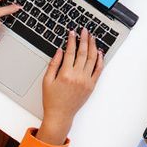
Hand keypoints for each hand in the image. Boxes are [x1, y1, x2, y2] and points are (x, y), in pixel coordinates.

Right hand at [37, 29, 103, 144]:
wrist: (60, 115)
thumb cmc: (52, 99)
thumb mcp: (47, 81)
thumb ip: (53, 64)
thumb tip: (59, 50)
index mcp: (65, 74)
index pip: (70, 52)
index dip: (72, 40)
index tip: (72, 33)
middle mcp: (77, 76)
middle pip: (83, 52)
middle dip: (84, 39)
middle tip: (85, 30)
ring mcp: (86, 81)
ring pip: (92, 59)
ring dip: (93, 46)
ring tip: (92, 37)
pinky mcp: (92, 85)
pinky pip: (98, 70)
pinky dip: (100, 60)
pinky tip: (99, 52)